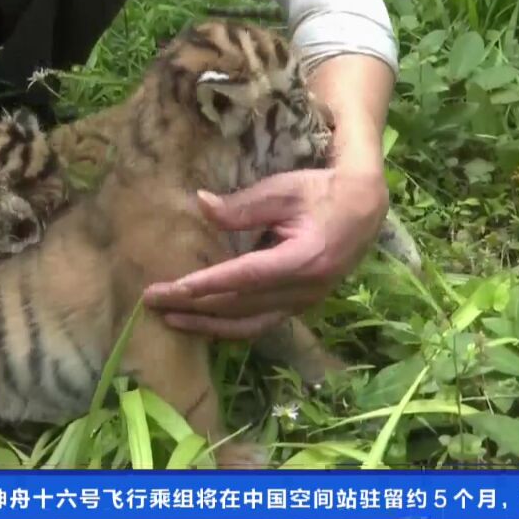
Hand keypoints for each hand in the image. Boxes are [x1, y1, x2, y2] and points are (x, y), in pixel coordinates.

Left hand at [142, 166, 388, 339]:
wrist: (366, 207)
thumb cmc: (320, 191)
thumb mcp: (282, 190)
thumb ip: (242, 205)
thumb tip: (201, 204)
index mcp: (302, 259)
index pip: (243, 278)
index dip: (206, 285)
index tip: (172, 288)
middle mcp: (304, 289)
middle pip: (239, 305)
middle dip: (193, 305)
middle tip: (152, 301)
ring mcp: (304, 302)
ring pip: (248, 323)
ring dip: (206, 324)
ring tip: (169, 319)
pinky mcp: (301, 306)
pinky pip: (260, 324)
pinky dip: (229, 328)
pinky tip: (203, 324)